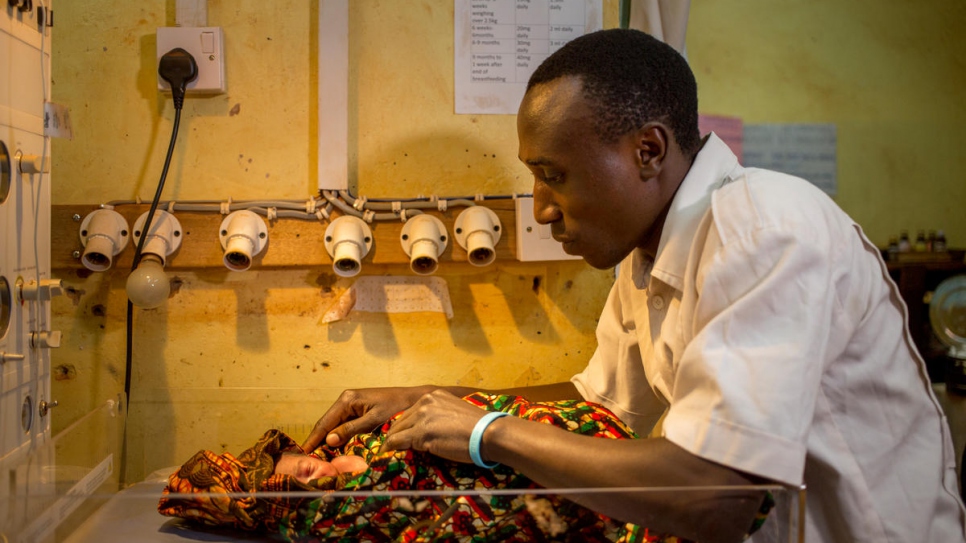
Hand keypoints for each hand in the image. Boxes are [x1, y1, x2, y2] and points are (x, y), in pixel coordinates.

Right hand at [302, 386, 435, 451]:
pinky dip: (340, 439)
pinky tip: (336, 452)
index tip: (303, 453)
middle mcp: (346, 401)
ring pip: (335, 428)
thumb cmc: (396, 407)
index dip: (314, 439)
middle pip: (327, 425)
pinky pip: (345, 427)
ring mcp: (352, 406)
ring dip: (329, 442)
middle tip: (310, 462)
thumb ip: (352, 429)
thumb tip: (329, 440)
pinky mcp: (359, 412)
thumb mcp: (374, 419)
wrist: (414, 400)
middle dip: (319, 442)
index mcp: (347, 399)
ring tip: (320, 460)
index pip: (325, 422)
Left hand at [381, 389, 494, 463]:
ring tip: (386, 453)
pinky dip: (391, 449)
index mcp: (434, 396)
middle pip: (401, 420)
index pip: (411, 412)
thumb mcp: (455, 413)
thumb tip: (431, 431)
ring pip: (397, 431)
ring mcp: (422, 417)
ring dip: (392, 442)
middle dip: (396, 434)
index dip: (405, 426)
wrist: (488, 433)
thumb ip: (440, 416)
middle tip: (390, 447)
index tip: (402, 436)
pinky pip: (397, 442)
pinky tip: (387, 455)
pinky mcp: (420, 433)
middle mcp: (425, 402)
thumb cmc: (479, 428)